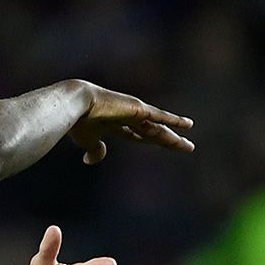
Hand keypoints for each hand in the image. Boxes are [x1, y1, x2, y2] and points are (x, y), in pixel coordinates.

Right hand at [67, 80, 194, 163]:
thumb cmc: (77, 121)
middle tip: (183, 147)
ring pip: (158, 129)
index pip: (134, 134)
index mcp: (113, 122)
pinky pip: (161, 117)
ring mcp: (134, 112)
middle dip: (166, 140)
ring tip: (188, 147)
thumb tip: (90, 161)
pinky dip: (174, 121)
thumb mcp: (87, 140)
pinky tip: (189, 125)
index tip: (155, 145)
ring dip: (173, 138)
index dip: (146, 140)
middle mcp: (126, 115)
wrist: (76, 104)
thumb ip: (94, 149)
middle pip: (151, 132)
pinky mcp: (140, 109)